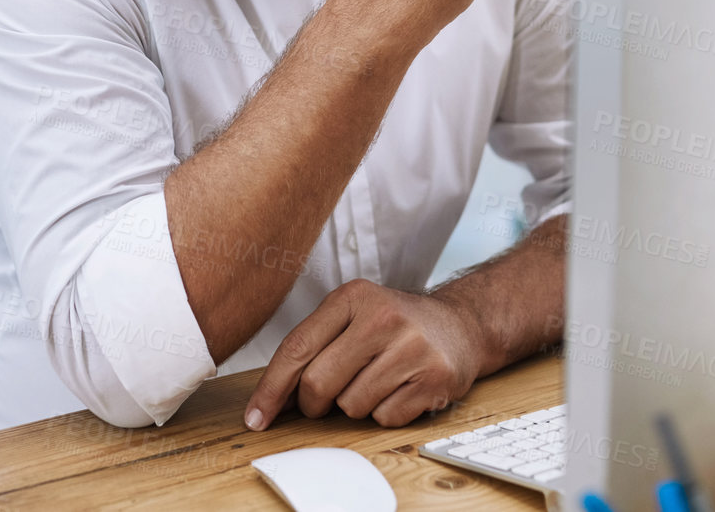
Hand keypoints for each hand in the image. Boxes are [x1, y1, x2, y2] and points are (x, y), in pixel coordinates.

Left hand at [242, 279, 492, 431]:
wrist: (459, 325)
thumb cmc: (394, 324)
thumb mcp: (353, 315)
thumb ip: (313, 346)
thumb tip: (271, 399)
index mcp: (352, 297)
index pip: (297, 348)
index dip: (271, 389)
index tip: (255, 418)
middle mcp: (383, 317)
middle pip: (318, 383)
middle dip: (314, 403)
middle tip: (324, 400)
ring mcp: (412, 347)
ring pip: (351, 405)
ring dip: (354, 404)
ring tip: (375, 381)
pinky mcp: (435, 377)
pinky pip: (384, 417)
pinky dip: (384, 413)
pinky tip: (399, 389)